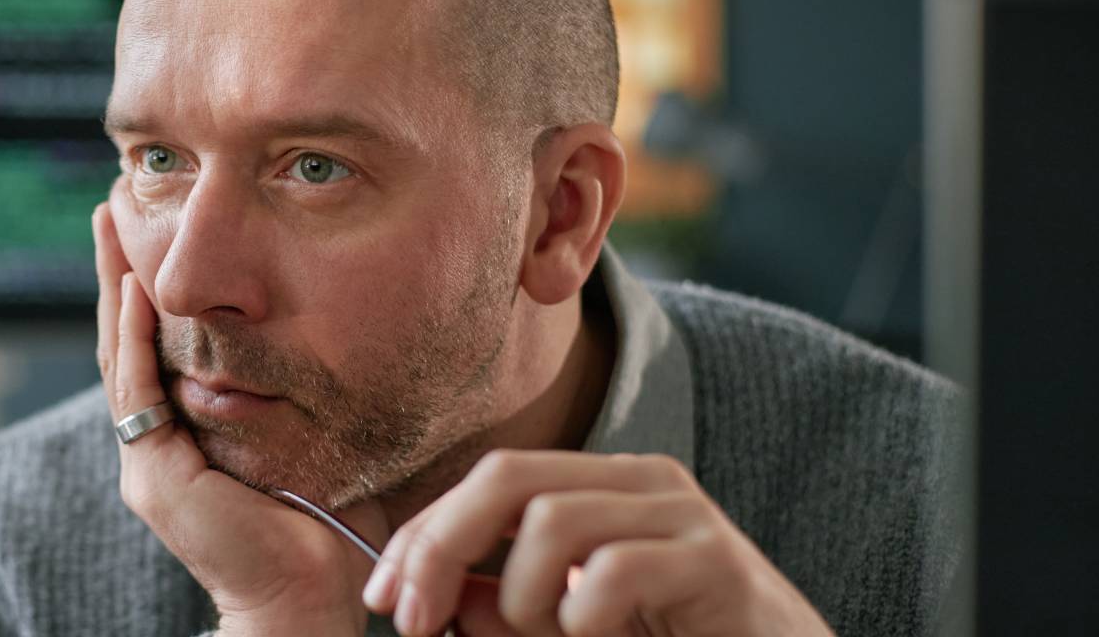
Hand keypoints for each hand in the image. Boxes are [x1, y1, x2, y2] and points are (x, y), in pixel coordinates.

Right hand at [93, 203, 388, 636]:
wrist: (308, 601)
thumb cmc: (330, 532)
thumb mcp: (317, 438)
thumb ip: (311, 392)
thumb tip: (353, 331)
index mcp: (189, 433)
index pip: (160, 344)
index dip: (154, 284)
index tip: (155, 224)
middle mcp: (158, 443)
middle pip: (128, 336)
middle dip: (119, 268)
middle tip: (114, 202)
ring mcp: (149, 460)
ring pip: (121, 354)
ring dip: (115, 285)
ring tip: (108, 222)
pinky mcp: (153, 477)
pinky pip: (136, 394)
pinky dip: (134, 338)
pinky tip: (137, 288)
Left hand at [363, 450, 834, 636]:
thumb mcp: (571, 631)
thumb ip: (510, 611)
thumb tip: (443, 599)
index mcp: (605, 489)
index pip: (490, 480)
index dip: (424, 535)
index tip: (381, 598)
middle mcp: (643, 483)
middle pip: (509, 477)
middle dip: (442, 547)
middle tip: (413, 621)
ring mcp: (685, 516)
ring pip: (553, 521)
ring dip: (525, 599)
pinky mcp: (718, 565)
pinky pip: (614, 572)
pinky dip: (584, 616)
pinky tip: (604, 636)